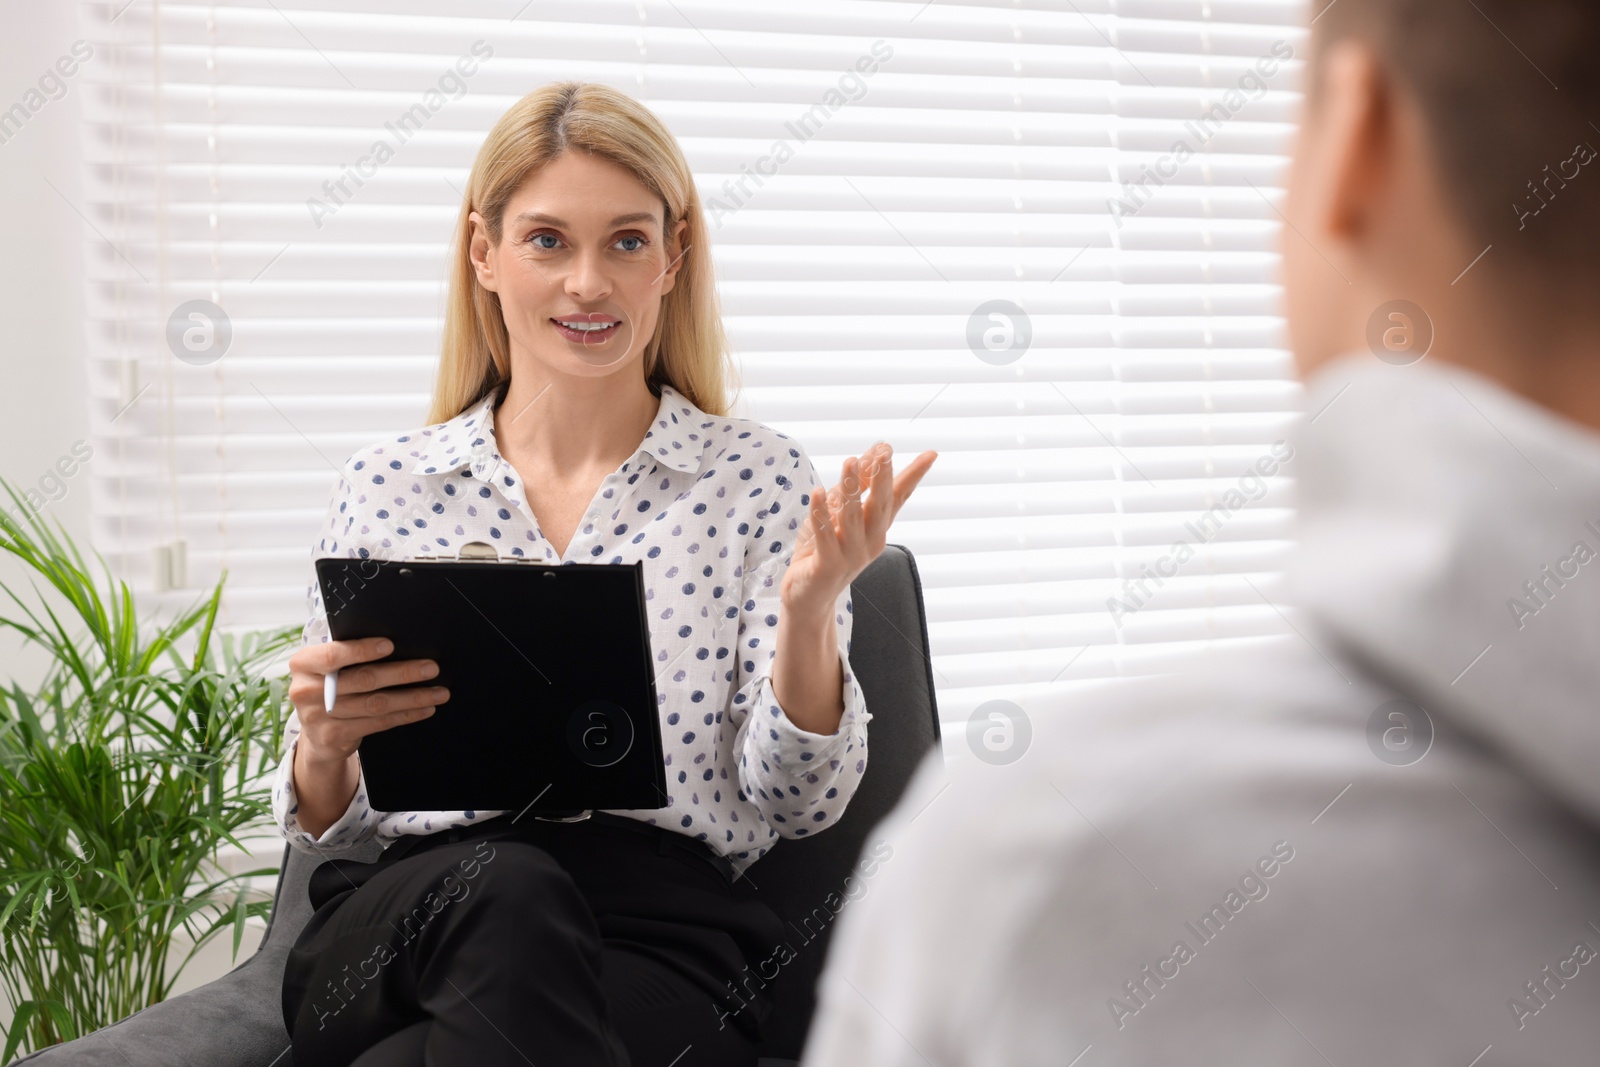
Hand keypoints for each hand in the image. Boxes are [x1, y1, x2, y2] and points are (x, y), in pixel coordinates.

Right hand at [286, 637, 448, 765]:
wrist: (317, 733)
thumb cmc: (330, 687)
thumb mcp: (328, 668)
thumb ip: (348, 655)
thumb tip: (396, 645)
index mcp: (304, 664)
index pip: (333, 654)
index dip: (362, 650)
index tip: (390, 645)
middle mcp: (306, 690)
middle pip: (363, 679)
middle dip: (402, 673)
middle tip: (431, 668)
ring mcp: (318, 717)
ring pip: (375, 704)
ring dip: (412, 697)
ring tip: (438, 692)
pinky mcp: (334, 737)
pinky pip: (377, 723)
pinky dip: (405, 715)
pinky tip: (423, 709)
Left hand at [781, 442, 937, 617]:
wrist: (810, 598)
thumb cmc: (826, 550)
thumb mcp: (842, 513)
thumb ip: (859, 484)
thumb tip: (877, 450)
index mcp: (877, 528)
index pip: (898, 497)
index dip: (913, 476)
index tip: (931, 454)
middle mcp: (870, 541)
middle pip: (879, 506)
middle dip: (883, 478)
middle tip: (886, 452)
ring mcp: (850, 555)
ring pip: (852, 517)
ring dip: (851, 488)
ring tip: (849, 462)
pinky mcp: (827, 565)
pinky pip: (825, 536)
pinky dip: (820, 514)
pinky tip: (817, 493)